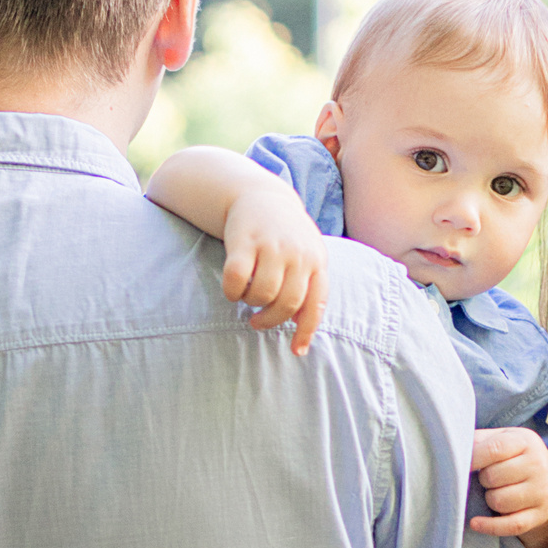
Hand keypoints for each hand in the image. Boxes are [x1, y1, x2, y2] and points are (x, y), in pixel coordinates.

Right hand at [220, 180, 327, 355]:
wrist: (261, 196)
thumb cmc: (285, 236)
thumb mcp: (306, 255)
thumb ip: (307, 287)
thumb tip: (300, 326)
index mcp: (316, 260)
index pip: (316, 303)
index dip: (307, 331)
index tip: (296, 351)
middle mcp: (297, 253)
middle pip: (287, 303)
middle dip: (270, 320)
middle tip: (257, 322)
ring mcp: (271, 246)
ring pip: (262, 294)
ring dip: (250, 303)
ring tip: (246, 296)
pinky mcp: (244, 241)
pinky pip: (236, 280)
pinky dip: (231, 291)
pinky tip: (232, 289)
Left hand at [471, 428, 547, 547]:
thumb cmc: (513, 456)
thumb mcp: (501, 438)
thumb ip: (478, 440)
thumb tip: (454, 450)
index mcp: (525, 441)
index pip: (494, 449)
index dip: (473, 459)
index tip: (459, 465)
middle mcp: (538, 464)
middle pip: (493, 477)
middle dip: (483, 480)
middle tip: (487, 478)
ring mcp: (541, 491)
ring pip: (499, 501)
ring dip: (489, 499)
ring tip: (495, 492)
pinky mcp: (540, 514)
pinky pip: (511, 525)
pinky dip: (490, 526)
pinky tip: (475, 523)